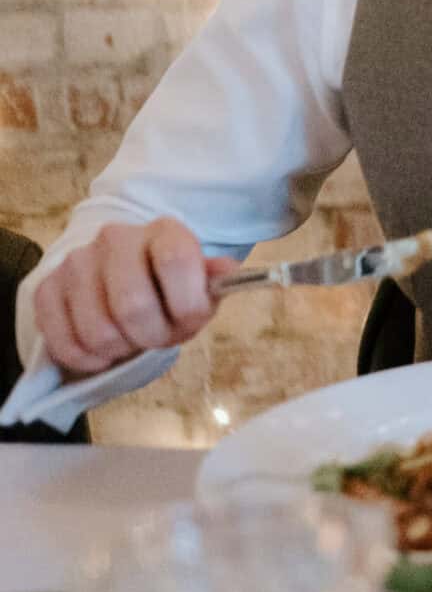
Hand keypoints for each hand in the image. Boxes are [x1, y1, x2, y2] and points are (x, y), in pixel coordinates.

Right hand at [30, 218, 238, 377]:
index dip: (187, 305)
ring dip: (119, 349)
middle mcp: (115, 238)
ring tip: (129, 339)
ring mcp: (76, 262)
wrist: (121, 276)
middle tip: (157, 337)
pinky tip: (102, 351)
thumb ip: (214, 283)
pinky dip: (87, 359)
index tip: (189, 319)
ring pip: (97, 331)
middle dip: (151, 337)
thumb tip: (225, 274)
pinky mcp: (45, 289)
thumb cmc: (170, 286)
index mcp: (164, 231)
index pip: (176, 261)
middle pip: (132, 306)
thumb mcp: (201, 284)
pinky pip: (63, 342)